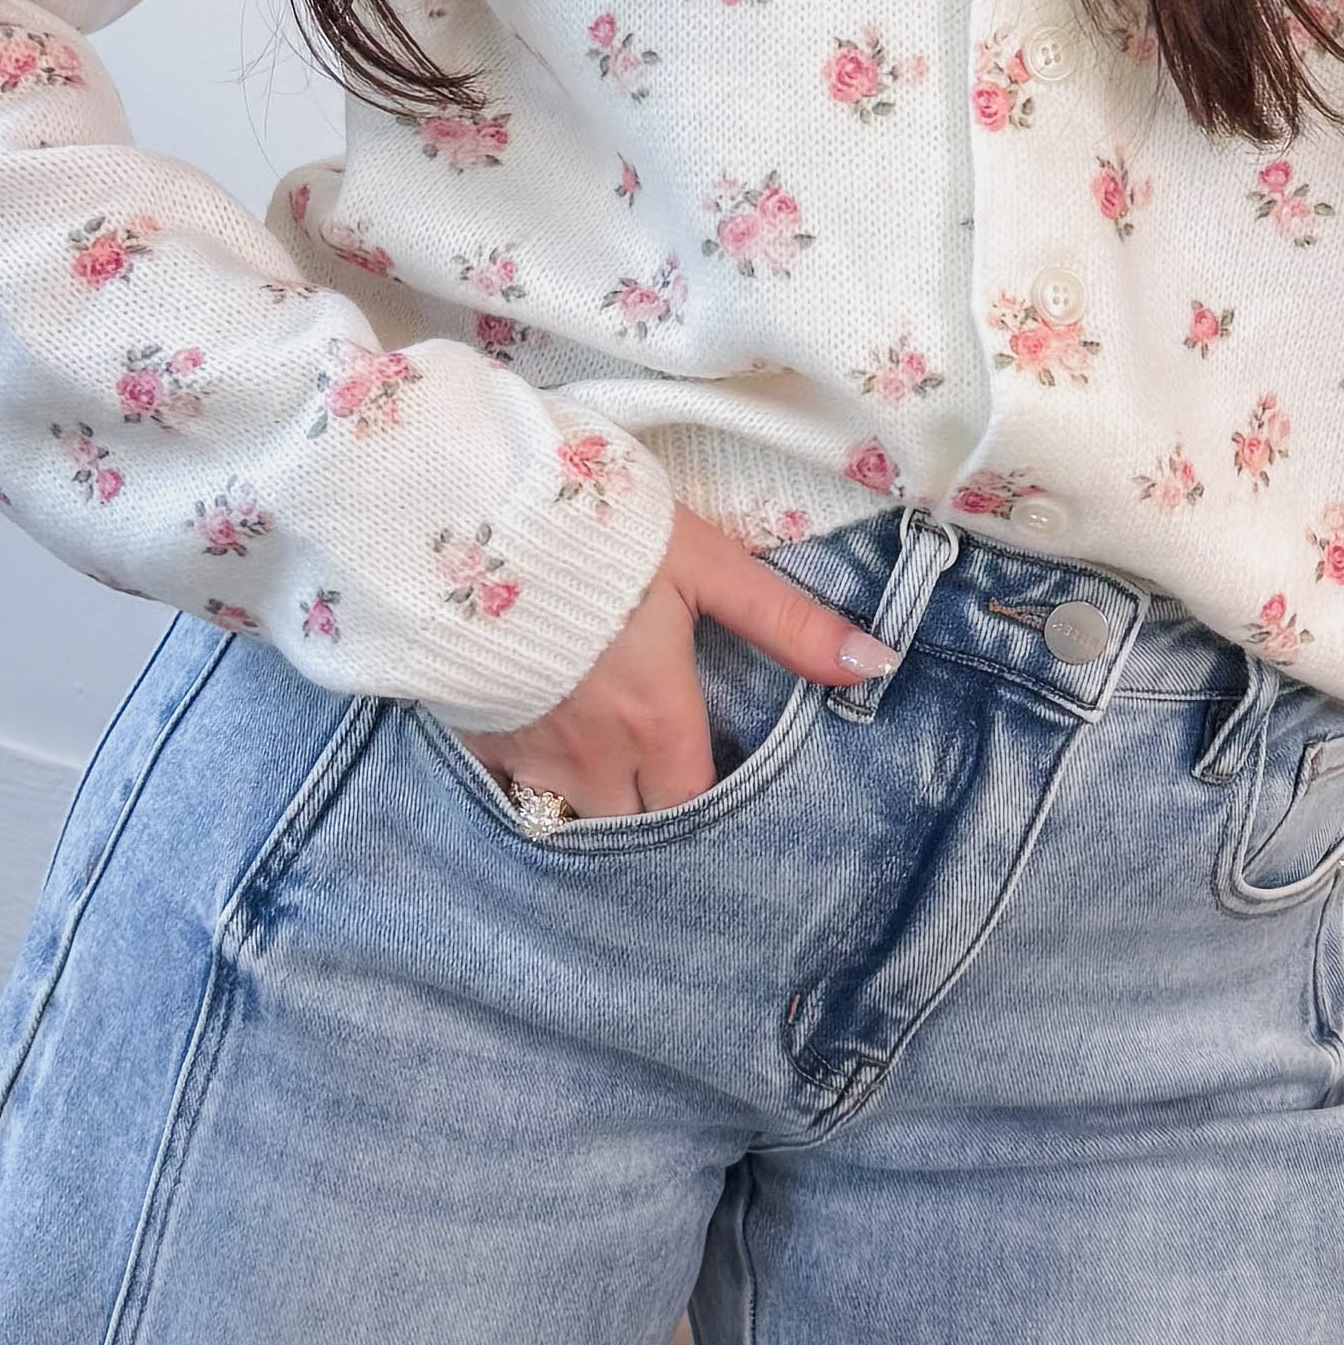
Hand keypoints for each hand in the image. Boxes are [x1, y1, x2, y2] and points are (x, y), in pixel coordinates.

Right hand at [474, 503, 888, 822]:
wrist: (467, 518)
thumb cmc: (599, 537)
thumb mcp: (708, 566)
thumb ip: (789, 623)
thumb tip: (876, 665)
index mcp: (657, 723)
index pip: (695, 806)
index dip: (710, 804)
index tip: (717, 780)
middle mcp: (594, 757)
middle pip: (636, 825)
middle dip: (655, 812)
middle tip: (668, 775)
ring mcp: (530, 753)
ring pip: (573, 813)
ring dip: (597, 800)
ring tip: (612, 763)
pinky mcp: (478, 736)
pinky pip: (513, 786)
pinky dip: (535, 775)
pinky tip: (546, 735)